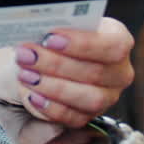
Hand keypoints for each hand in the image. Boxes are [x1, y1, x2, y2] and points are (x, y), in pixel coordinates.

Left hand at [12, 17, 134, 127]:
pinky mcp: (88, 116)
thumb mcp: (57, 26)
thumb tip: (39, 28)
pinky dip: (51, 107)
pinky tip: (32, 95)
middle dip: (56, 64)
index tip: (50, 38)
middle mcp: (118, 71)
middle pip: (96, 72)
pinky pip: (74, 118)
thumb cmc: (53, 37)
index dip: (82, 43)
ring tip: (25, 74)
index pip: (113, 45)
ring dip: (53, 86)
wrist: (42, 59)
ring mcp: (107, 97)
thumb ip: (54, 25)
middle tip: (27, 55)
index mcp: (117, 39)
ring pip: (89, 98)